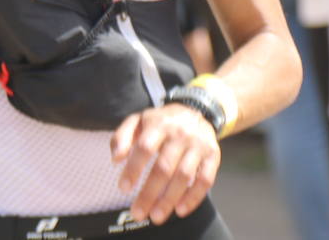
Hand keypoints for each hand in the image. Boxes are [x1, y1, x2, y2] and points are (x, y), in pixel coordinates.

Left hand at [111, 102, 220, 224]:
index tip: (124, 188)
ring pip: (184, 176)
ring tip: (156, 216)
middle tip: (138, 213)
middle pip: (164, 167)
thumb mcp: (137, 121)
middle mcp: (180, 134)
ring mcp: (198, 145)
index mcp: (158, 124)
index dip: (134, 169)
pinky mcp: (212, 156)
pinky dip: (194, 197)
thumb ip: (122, 137)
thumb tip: (115, 159)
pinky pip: (205, 179)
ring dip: (169, 199)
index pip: (145, 148)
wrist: (196, 111)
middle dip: (149, 193)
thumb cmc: (161, 122)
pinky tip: (180, 210)